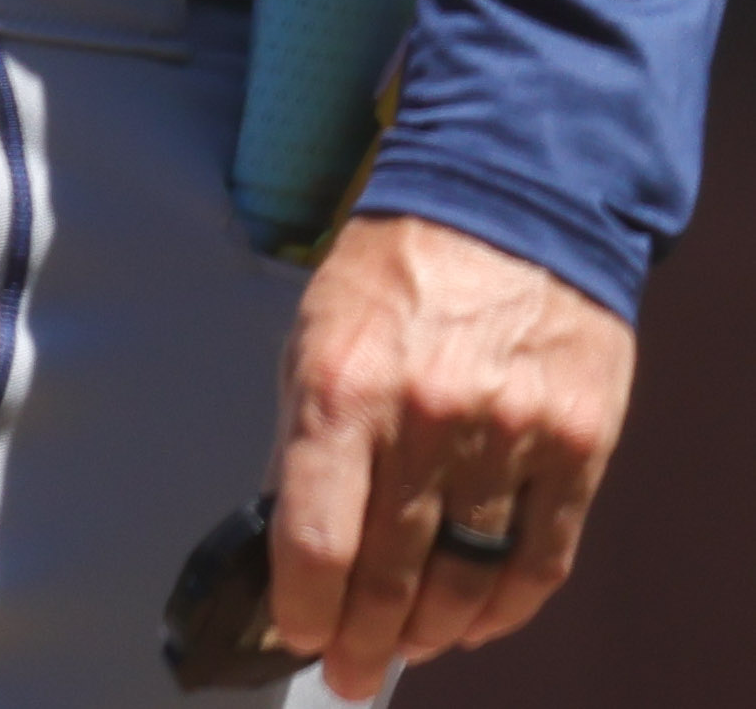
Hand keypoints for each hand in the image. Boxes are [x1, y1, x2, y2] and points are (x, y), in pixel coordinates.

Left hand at [267, 210, 631, 695]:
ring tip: (408, 649)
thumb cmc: (396, 276)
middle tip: (350, 671)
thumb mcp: (314, 338)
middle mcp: (426, 420)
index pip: (314, 534)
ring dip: (434, 632)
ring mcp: (509, 438)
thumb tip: (292, 537)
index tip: (297, 634)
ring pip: (468, 579)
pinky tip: (476, 624)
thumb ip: (304, 438)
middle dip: (364, 640)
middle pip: (393, 573)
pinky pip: (541, 559)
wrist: (510, 206)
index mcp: (341, 390)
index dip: (304, 604)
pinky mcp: (576, 447)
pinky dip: (505, 607)